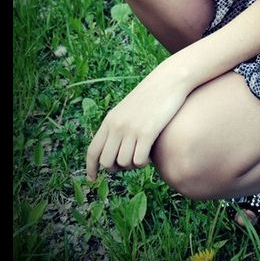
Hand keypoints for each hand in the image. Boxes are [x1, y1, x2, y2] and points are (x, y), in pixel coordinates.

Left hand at [85, 61, 188, 180]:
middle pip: (107, 162)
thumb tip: (114, 152)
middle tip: (129, 161)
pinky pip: (139, 160)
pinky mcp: (147, 132)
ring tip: (142, 154)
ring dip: (133, 165)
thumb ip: (118, 126)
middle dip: (117, 168)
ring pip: (124, 163)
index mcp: (110, 120)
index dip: (90, 168)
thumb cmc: (151, 96)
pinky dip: (143, 162)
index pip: (93, 151)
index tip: (91, 179)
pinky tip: (149, 153)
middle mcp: (117, 126)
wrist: (169, 80)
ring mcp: (131, 129)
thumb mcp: (128, 109)